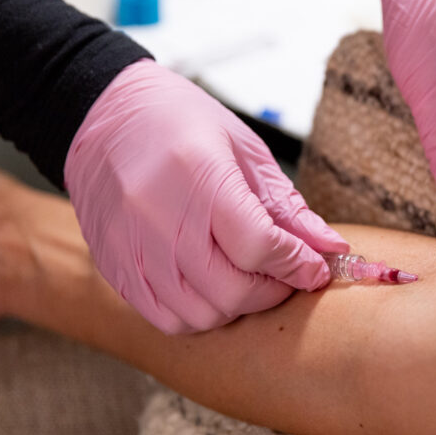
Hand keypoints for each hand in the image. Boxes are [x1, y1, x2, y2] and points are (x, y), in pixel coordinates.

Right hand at [64, 60, 347, 333]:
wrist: (104, 116)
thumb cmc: (179, 123)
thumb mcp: (245, 151)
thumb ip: (287, 207)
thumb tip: (331, 248)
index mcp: (199, 176)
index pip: (259, 245)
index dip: (297, 265)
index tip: (314, 269)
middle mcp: (160, 217)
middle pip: (232, 289)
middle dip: (272, 291)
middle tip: (285, 276)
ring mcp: (132, 248)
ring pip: (201, 313)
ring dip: (237, 306)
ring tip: (248, 279)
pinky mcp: (115, 268)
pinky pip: (165, 318)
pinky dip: (199, 314)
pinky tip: (211, 287)